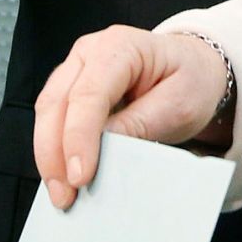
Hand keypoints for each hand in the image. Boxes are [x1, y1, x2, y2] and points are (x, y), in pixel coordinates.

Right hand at [33, 27, 229, 208]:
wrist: (195, 68)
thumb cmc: (190, 80)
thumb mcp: (178, 105)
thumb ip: (139, 125)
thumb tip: (102, 150)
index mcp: (120, 46)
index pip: (88, 94)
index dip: (78, 137)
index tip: (79, 176)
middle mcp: (90, 52)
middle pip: (55, 103)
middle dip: (54, 154)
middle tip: (65, 195)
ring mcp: (76, 69)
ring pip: (46, 112)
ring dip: (48, 156)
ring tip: (63, 194)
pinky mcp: (71, 89)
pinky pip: (52, 120)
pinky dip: (53, 151)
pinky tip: (63, 177)